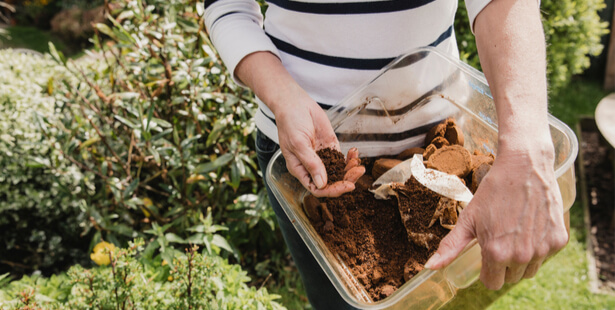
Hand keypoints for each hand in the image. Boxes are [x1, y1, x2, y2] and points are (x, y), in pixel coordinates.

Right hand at [234, 51, 363, 196]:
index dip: (332, 190)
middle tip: (358, 172)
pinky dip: (350, 158)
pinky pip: (342, 158)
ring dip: (350, 169)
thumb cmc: (290, 122)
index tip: (347, 185)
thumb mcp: (298, 144)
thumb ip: (311, 163)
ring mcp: (322, 157)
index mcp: (300, 170)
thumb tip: (321, 183)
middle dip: (346, 179)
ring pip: (338, 171)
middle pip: (331, 182)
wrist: (295, 103)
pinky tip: (355, 153)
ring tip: (358, 163)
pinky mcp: (330, 147)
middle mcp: (312, 166)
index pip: (317, 188)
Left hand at [424, 144, 568, 289]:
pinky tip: (531, 226)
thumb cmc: (493, 191)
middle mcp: (521, 256)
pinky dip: (539, 247)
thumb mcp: (468, 219)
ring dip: (522, 259)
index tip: (486, 253)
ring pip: (530, 270)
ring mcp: (543, 249)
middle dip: (504, 264)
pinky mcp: (559, 240)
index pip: (491, 283)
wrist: (524, 166)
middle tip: (501, 238)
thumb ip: (451, 247)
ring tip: (515, 233)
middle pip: (510, 278)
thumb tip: (430, 267)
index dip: (487, 270)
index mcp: (496, 253)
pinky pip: (546, 256)